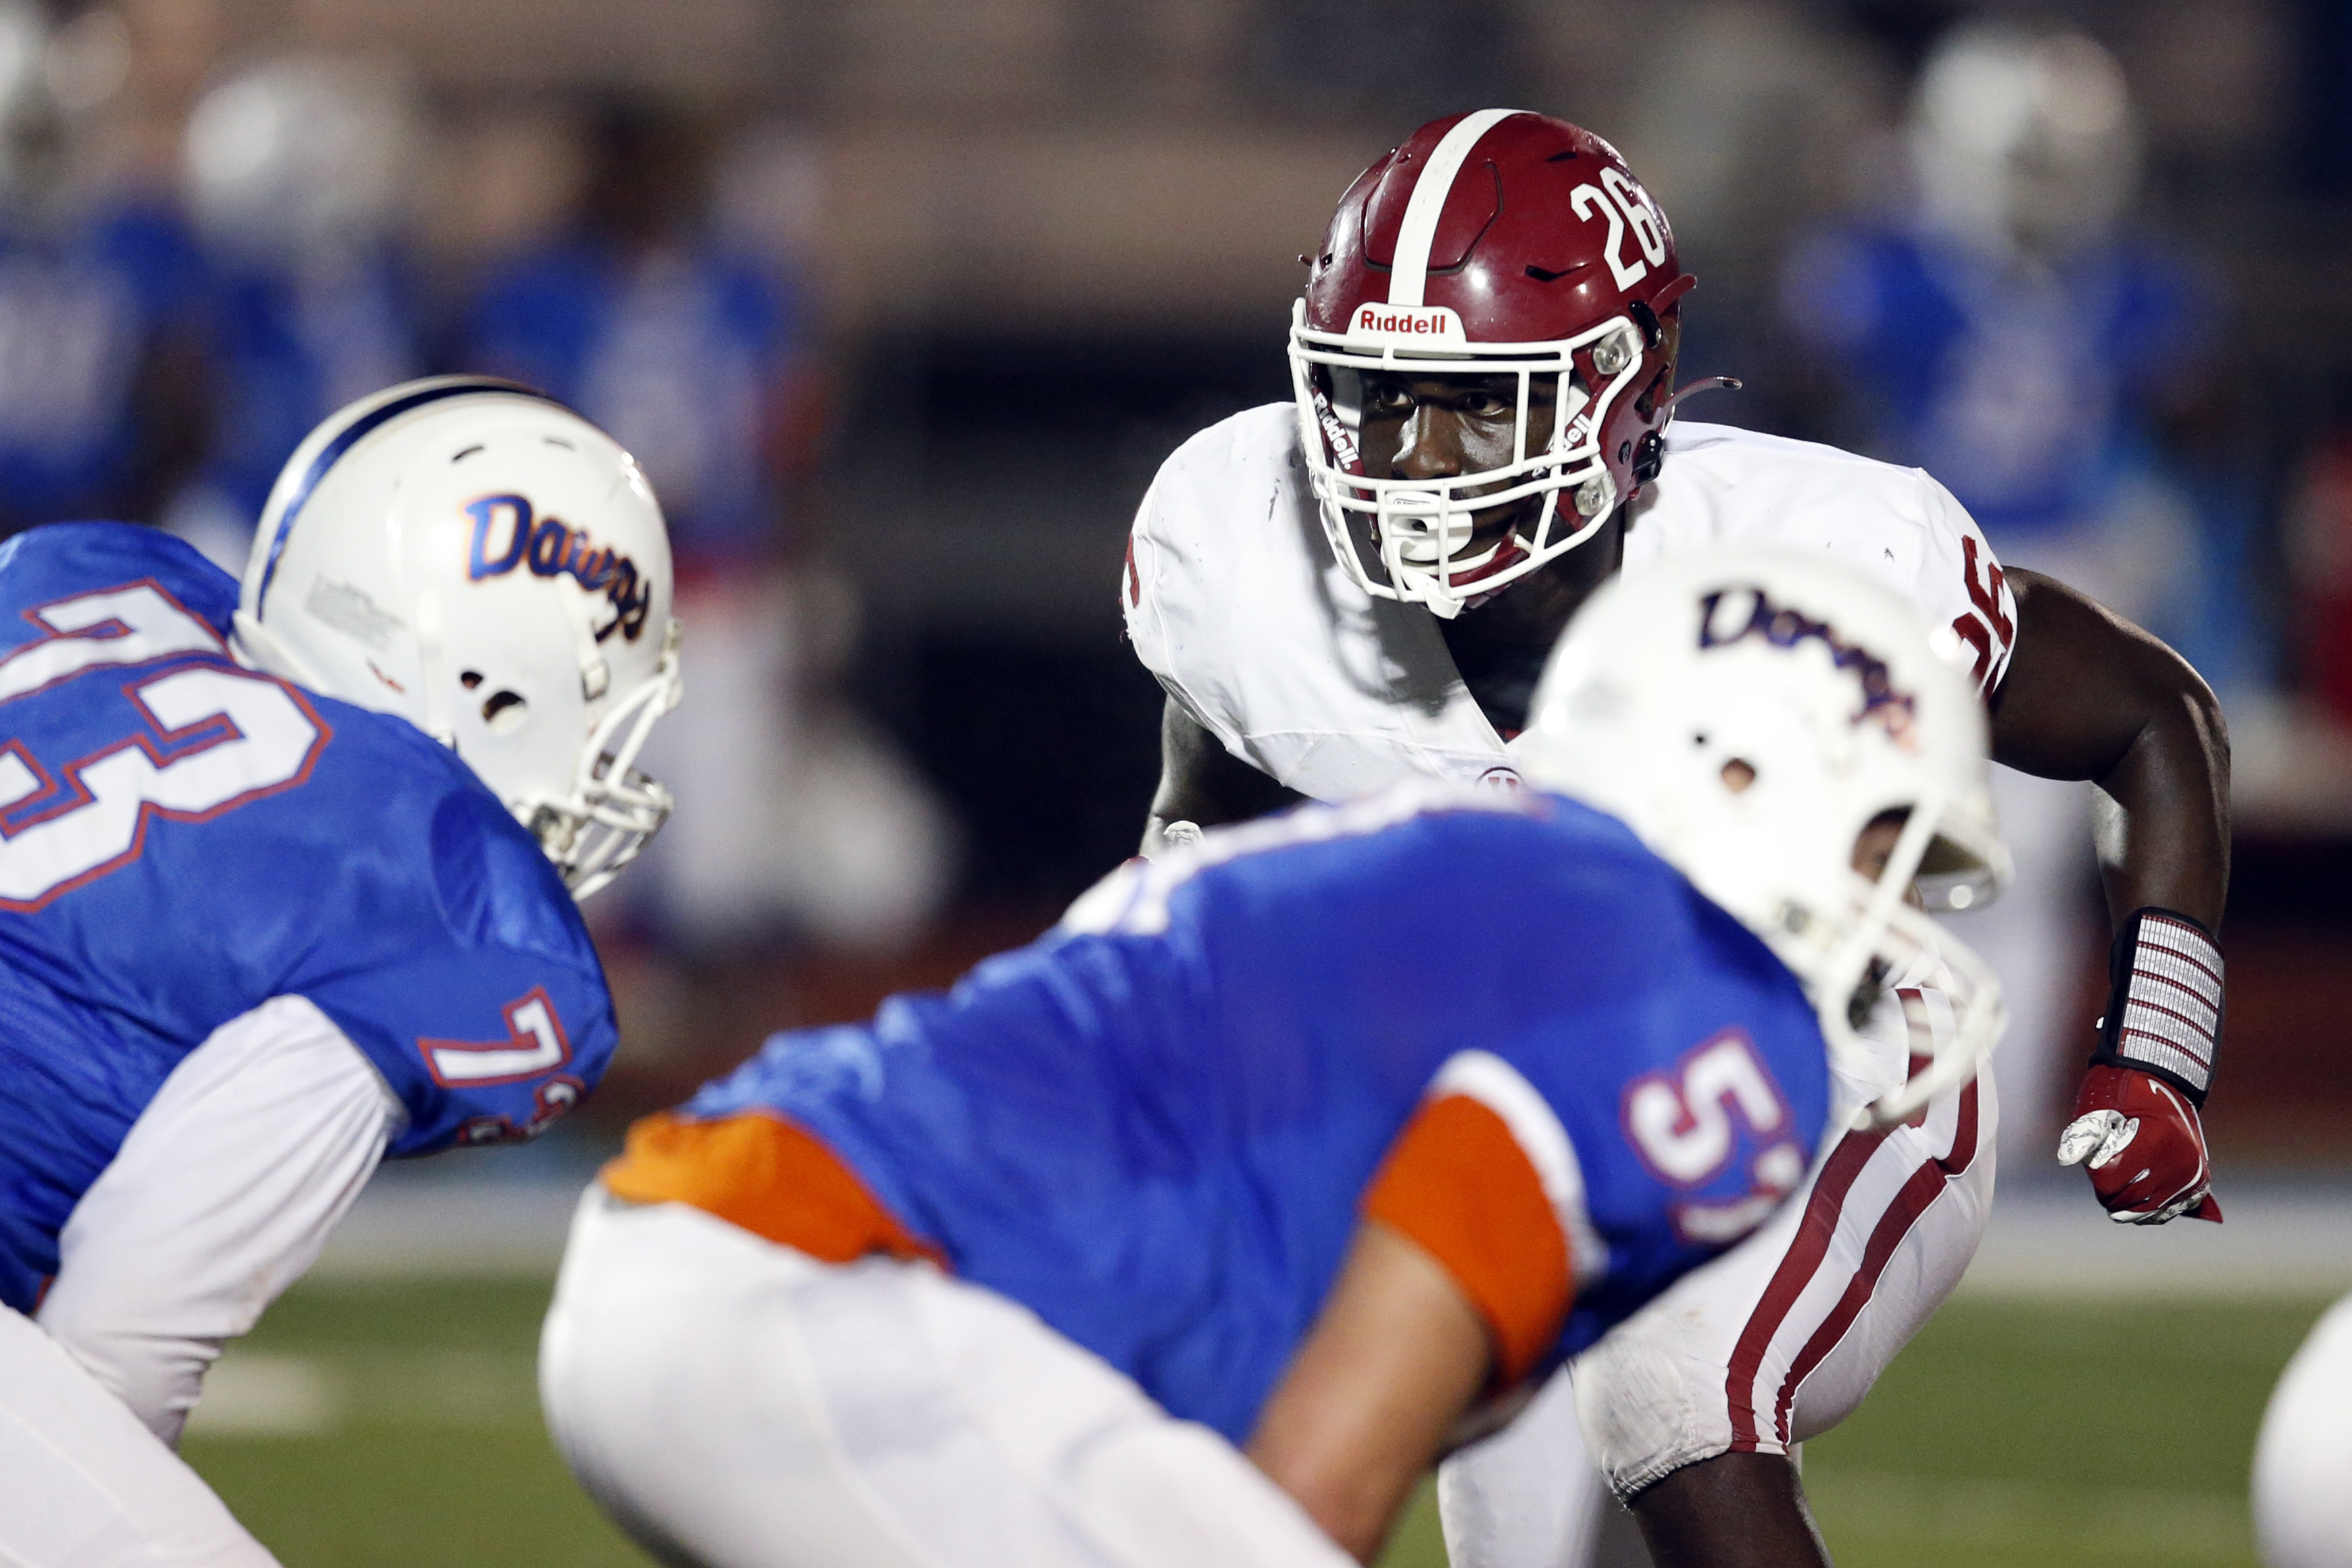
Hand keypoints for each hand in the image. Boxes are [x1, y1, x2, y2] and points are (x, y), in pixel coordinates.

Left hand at [2055, 1064, 2219, 1224]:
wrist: (2165, 1078)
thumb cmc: (2124, 1090)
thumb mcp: (2099, 1106)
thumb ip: (2083, 1135)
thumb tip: (2066, 1159)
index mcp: (2151, 1144)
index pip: (2111, 1185)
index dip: (2098, 1182)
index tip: (2097, 1171)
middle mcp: (2176, 1163)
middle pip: (2132, 1201)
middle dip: (2113, 1197)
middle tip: (2106, 1186)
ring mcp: (2191, 1172)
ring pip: (2154, 1211)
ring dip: (2132, 1208)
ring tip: (2121, 1195)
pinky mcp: (2199, 1178)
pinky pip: (2174, 1207)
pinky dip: (2154, 1209)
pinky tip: (2140, 1202)